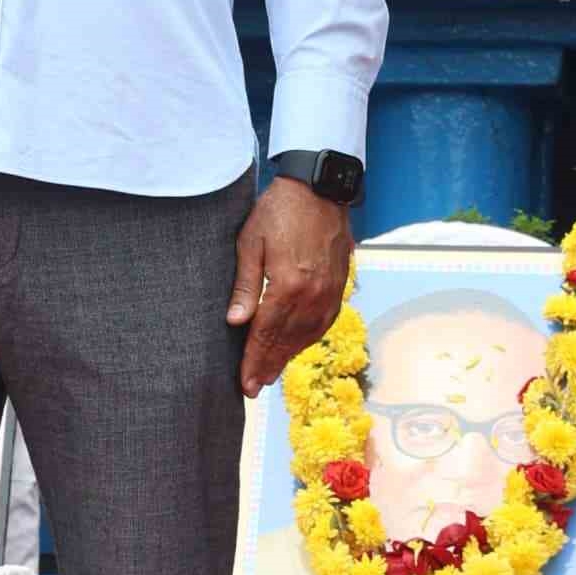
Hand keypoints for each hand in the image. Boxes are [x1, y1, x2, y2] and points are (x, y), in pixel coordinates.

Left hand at [227, 177, 353, 398]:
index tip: (245, 384)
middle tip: (254, 388)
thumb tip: (235, 322)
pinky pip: (323, 323)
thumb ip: (245, 285)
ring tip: (271, 372)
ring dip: (288, 356)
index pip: (266, 334)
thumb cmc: (279, 210)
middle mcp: (312, 295)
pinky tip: (296, 345)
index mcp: (287, 286)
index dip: (253, 361)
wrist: (320, 186)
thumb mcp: (250, 242)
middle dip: (268, 366)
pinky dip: (307, 339)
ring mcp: (329, 292)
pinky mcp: (340, 286)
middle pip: (287, 341)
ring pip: (307, 336)